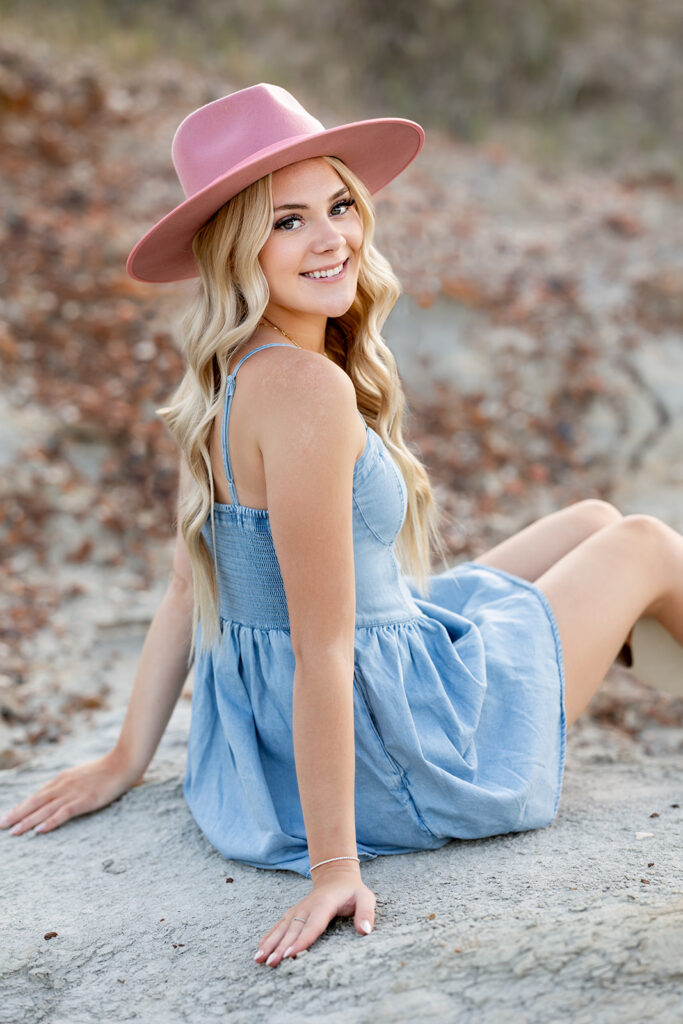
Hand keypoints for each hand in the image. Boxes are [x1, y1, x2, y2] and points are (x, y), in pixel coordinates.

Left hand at [0, 750, 141, 836]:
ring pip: (45, 809)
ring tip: (14, 832)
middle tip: (2, 825)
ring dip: (27, 821)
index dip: (21, 807)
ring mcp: (73, 793)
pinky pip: (64, 813)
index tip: (7, 816)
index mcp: (61, 779)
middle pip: (35, 803)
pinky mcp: (85, 800)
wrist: (123, 763)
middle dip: (17, 815)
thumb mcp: (79, 774)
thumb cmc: (103, 770)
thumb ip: (63, 784)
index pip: (36, 796)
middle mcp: (63, 786)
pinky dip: (51, 822)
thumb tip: (47, 792)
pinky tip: (40, 830)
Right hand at [254, 863, 375, 967]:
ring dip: (270, 943)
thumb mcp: (366, 898)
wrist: (336, 876)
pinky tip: (260, 949)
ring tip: (258, 959)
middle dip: (281, 947)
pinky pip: (279, 925)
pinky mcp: (293, 913)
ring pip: (282, 928)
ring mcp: (298, 909)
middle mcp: (307, 906)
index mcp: (324, 904)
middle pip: (293, 929)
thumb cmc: (352, 891)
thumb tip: (365, 931)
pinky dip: (268, 937)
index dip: (302, 940)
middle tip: (271, 963)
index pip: (313, 925)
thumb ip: (366, 913)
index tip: (290, 954)